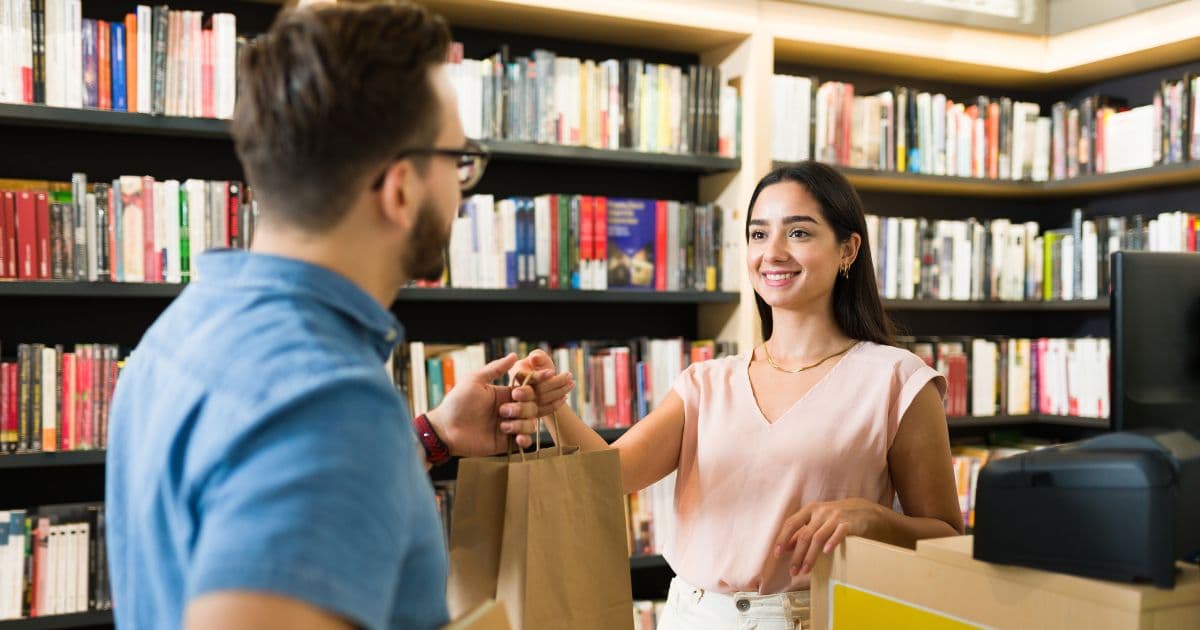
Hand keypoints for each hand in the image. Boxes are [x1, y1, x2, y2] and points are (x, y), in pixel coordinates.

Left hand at [426, 353, 541, 456]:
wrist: (446, 429)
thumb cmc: (457, 402)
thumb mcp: (475, 380)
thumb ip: (495, 368)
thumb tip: (514, 355)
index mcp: (504, 394)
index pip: (527, 390)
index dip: (530, 389)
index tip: (524, 390)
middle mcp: (509, 409)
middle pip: (532, 407)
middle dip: (521, 408)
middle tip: (502, 410)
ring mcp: (508, 426)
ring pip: (530, 424)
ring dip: (521, 424)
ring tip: (503, 426)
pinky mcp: (505, 442)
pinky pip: (525, 441)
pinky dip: (525, 439)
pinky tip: (516, 437)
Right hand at [509, 349, 574, 415]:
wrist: (541, 382)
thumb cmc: (539, 366)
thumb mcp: (539, 357)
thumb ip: (538, 355)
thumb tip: (534, 358)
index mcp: (517, 374)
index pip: (527, 377)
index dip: (540, 376)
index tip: (553, 371)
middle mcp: (517, 390)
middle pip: (537, 390)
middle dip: (556, 383)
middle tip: (570, 375)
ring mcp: (524, 403)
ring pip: (542, 400)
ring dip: (560, 392)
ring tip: (572, 383)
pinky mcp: (531, 413)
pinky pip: (544, 411)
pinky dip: (557, 404)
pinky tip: (565, 397)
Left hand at [770, 498, 888, 576]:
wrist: (865, 510)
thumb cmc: (836, 517)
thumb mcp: (818, 519)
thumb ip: (803, 530)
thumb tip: (786, 546)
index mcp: (810, 509)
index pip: (791, 523)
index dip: (782, 539)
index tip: (777, 554)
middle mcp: (821, 512)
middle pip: (804, 535)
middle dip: (797, 555)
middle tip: (793, 571)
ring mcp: (835, 517)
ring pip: (818, 538)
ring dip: (810, 556)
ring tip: (805, 571)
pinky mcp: (849, 523)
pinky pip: (839, 533)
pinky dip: (832, 542)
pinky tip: (827, 553)